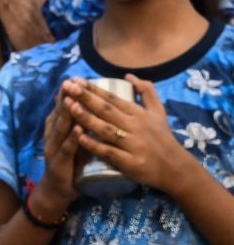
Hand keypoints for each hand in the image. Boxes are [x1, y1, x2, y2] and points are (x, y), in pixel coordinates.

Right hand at [31, 89, 82, 217]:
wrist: (58, 190)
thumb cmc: (72, 163)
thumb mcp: (78, 140)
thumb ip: (85, 124)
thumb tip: (99, 106)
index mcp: (58, 127)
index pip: (63, 106)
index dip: (69, 93)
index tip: (76, 78)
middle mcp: (53, 134)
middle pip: (60, 113)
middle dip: (66, 98)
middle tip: (72, 82)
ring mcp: (53, 148)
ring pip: (61, 128)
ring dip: (67, 114)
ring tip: (73, 101)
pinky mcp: (58, 163)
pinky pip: (66, 149)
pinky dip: (72, 139)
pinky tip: (78, 131)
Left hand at [62, 76, 196, 195]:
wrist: (176, 169)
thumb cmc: (163, 138)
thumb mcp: (159, 112)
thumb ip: (146, 92)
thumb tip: (129, 76)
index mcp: (139, 114)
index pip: (112, 98)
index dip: (93, 89)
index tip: (75, 80)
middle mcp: (135, 126)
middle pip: (106, 110)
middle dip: (85, 97)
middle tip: (67, 86)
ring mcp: (133, 144)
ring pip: (105, 129)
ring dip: (86, 117)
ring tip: (69, 105)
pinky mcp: (131, 162)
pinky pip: (109, 152)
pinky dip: (94, 144)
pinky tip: (78, 137)